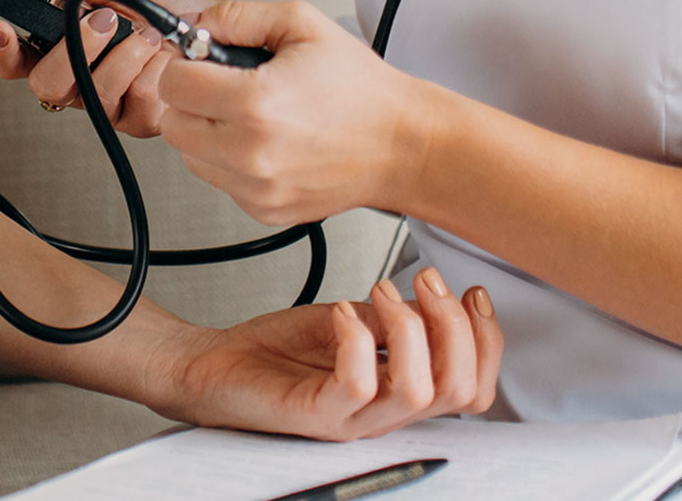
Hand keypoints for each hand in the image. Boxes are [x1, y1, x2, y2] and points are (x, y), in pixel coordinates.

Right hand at [0, 0, 213, 135]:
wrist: (216, 24)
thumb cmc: (170, 3)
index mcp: (61, 47)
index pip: (14, 58)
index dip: (2, 48)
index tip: (1, 28)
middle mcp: (78, 79)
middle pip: (43, 83)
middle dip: (72, 49)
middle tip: (101, 21)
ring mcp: (106, 103)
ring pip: (87, 93)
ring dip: (118, 56)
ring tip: (145, 32)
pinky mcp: (136, 121)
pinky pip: (126, 105)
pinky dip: (145, 72)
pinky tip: (160, 55)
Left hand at [157, 0, 428, 222]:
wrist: (407, 146)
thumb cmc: (363, 90)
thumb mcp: (304, 25)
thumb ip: (240, 16)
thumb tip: (197, 24)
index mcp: (256, 104)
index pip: (173, 84)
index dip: (186, 65)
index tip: (206, 62)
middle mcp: (251, 153)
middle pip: (173, 124)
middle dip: (192, 101)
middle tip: (226, 89)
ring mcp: (257, 188)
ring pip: (190, 156)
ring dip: (207, 134)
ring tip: (250, 117)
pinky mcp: (265, 211)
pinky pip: (219, 182)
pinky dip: (230, 162)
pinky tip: (266, 144)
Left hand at [165, 267, 504, 438]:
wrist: (213, 364)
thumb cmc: (276, 349)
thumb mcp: (349, 321)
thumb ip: (393, 319)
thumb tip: (433, 300)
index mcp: (399, 391)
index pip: (475, 387)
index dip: (487, 340)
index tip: (470, 290)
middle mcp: (385, 412)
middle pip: (461, 390)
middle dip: (457, 327)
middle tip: (427, 281)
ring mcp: (353, 418)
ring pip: (419, 391)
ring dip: (411, 329)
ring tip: (378, 292)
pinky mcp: (316, 414)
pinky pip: (358, 386)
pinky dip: (357, 340)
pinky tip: (340, 311)